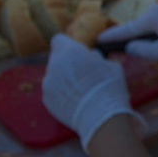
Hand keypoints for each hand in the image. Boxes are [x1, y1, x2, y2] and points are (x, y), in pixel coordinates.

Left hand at [42, 34, 145, 152]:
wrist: (100, 117)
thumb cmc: (109, 87)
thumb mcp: (110, 65)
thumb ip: (96, 57)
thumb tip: (92, 56)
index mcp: (70, 51)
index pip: (59, 39)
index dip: (68, 45)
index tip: (77, 52)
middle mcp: (54, 65)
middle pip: (56, 58)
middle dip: (67, 63)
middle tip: (82, 73)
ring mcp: (48, 84)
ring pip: (54, 75)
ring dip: (63, 79)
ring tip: (80, 90)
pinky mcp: (46, 100)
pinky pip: (53, 91)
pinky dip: (61, 94)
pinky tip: (76, 101)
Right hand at [97, 0, 157, 63]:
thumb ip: (143, 50)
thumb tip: (130, 47)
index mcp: (154, 15)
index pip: (128, 29)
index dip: (112, 36)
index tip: (97, 40)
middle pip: (140, 26)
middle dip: (132, 38)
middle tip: (118, 51)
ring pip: (153, 24)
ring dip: (149, 36)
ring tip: (147, 50)